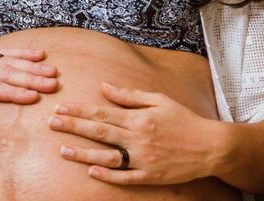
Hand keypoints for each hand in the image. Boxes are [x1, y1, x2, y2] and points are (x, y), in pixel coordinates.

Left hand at [0, 47, 58, 160]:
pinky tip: (37, 54)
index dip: (11, 92)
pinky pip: (0, 53)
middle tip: (52, 84)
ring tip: (51, 70)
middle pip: (1, 72)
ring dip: (29, 65)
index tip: (33, 96)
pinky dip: (20, 53)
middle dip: (29, 78)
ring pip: (4, 60)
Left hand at [48, 81, 223, 184]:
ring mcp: (144, 159)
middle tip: (52, 123)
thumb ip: (129, 95)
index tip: (60, 107)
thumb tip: (104, 87)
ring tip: (63, 150)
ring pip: (108, 157)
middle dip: (74, 127)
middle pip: (100, 132)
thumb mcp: (159, 100)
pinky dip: (108, 176)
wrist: (211, 146)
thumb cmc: (184, 119)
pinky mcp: (151, 176)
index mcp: (139, 118)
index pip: (102, 112)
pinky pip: (125, 177)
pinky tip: (91, 171)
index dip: (79, 110)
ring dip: (83, 153)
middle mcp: (138, 138)